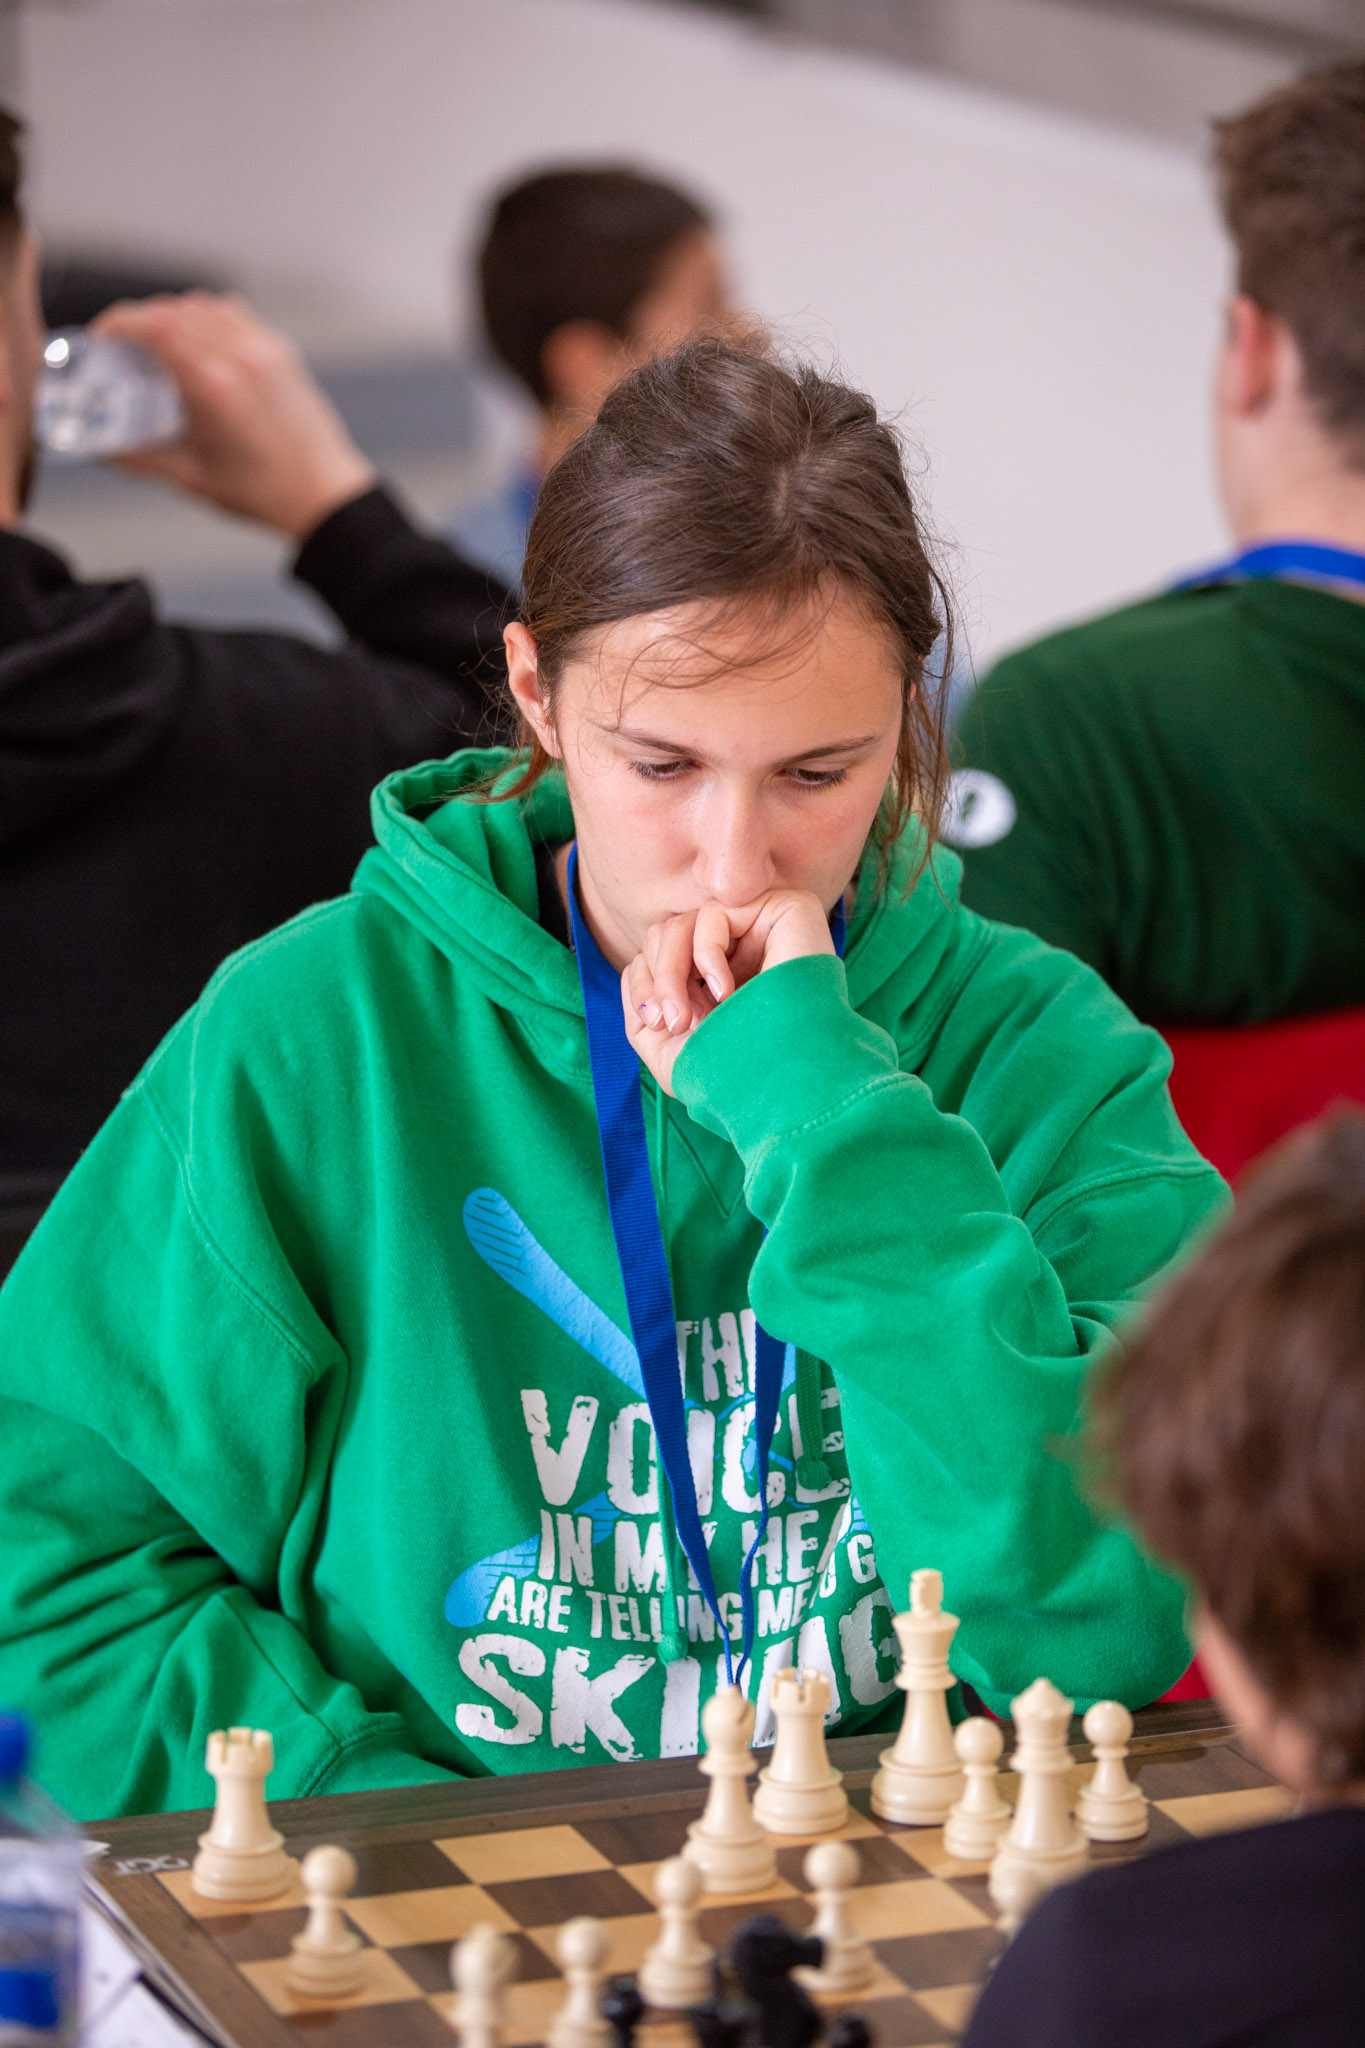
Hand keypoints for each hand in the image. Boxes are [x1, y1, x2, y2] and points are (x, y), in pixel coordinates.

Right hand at [91, 293, 375, 539]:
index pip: (155, 326)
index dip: (120, 323)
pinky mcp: (281, 351)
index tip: (104, 337)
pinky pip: (233, 313)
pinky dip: (206, 316)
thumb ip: (139, 458)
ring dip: (172, 315)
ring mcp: (263, 350)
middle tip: (124, 346)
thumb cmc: (262, 491)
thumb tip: (101, 447)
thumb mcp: (190, 478)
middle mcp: (239, 358)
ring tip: (159, 343)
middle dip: (139, 320)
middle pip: (172, 310)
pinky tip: (198, 341)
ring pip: (202, 305)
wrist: (322, 494)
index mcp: (213, 387)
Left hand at [622, 890, 835, 1095]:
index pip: (660, 954)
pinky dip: (706, 954)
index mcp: (716, 976)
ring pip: (683, 922)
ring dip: (671, 972)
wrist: (787, 1081)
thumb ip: (644, 1005)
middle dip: (656, 978)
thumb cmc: (736, 1073)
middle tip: (671, 1022)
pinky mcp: (781, 909)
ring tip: (687, 1015)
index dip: (645, 983)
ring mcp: (760, 928)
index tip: (655, 1025)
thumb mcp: (671, 1048)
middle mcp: (738, 950)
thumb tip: (632, 967)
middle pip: (666, 934)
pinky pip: (713, 914)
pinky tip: (726, 992)